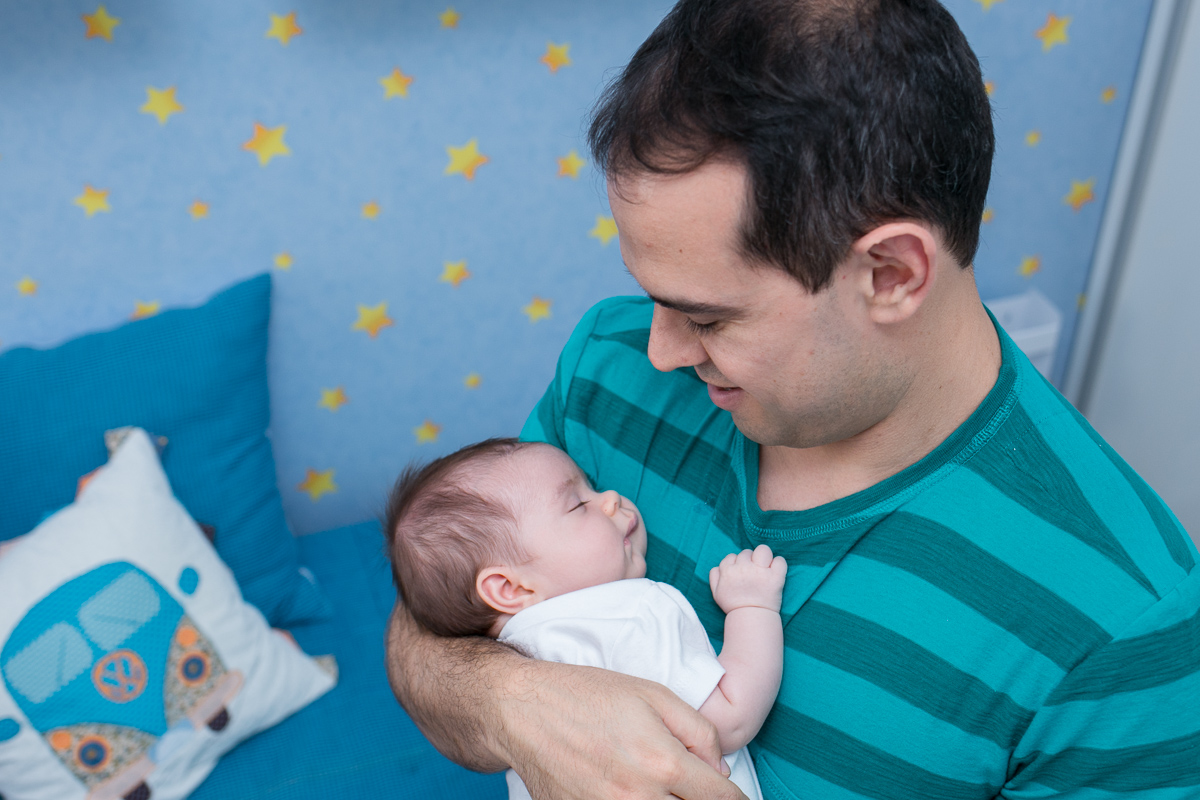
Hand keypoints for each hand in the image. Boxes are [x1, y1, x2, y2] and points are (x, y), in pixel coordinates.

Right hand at [499, 660, 748, 799]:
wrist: (523, 710)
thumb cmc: (589, 696)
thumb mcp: (654, 695)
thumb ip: (699, 731)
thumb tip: (720, 770)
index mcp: (663, 762)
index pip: (721, 798)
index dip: (734, 799)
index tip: (732, 796)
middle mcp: (638, 797)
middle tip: (691, 789)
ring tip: (661, 789)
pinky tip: (635, 794)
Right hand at [709, 545, 786, 613]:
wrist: (751, 619)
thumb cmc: (733, 606)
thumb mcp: (716, 593)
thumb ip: (714, 577)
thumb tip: (718, 567)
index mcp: (728, 570)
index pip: (732, 556)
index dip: (737, 564)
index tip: (741, 573)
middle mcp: (743, 567)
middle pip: (747, 552)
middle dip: (750, 560)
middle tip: (753, 573)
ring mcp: (760, 571)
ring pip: (763, 550)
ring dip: (764, 557)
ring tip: (765, 568)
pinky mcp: (776, 576)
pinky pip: (779, 560)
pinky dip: (779, 564)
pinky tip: (775, 572)